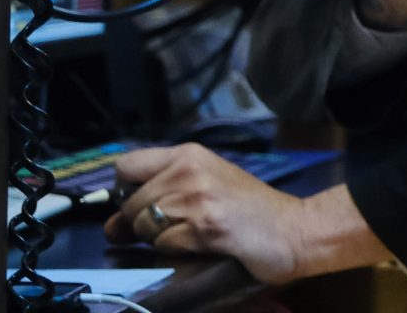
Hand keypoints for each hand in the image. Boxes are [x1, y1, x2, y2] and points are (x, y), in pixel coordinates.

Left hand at [102, 146, 388, 283]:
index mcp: (190, 155)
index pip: (126, 166)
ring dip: (161, 239)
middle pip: (130, 203)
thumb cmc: (253, 211)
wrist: (295, 229)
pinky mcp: (204, 226)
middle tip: (178, 227)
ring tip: (195, 234)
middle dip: (144, 223)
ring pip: (144, 225)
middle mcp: (189, 170)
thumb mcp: (206, 189)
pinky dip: (178, 251)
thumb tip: (111, 226)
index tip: (143, 206)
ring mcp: (196, 197)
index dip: (126, 192)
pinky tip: (204, 244)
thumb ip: (160, 198)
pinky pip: (164, 244)